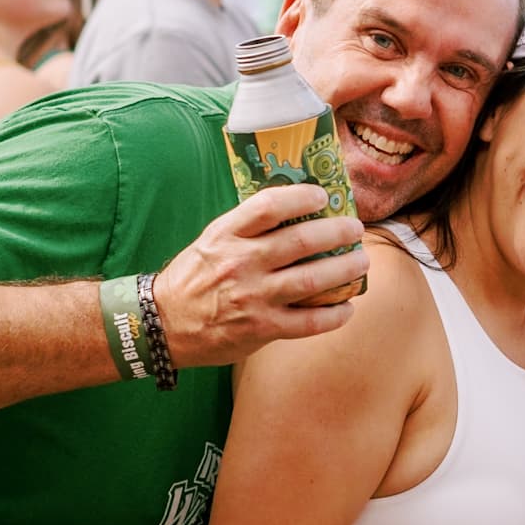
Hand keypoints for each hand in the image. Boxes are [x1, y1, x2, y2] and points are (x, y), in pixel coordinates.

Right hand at [151, 185, 367, 368]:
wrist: (163, 325)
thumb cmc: (193, 278)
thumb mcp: (212, 241)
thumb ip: (247, 227)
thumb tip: (295, 210)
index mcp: (226, 235)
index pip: (269, 205)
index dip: (302, 196)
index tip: (323, 196)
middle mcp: (241, 263)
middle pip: (301, 240)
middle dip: (337, 232)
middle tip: (355, 229)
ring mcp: (253, 297)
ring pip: (312, 280)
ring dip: (345, 269)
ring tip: (361, 261)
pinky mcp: (261, 328)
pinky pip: (309, 322)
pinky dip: (334, 315)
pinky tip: (347, 308)